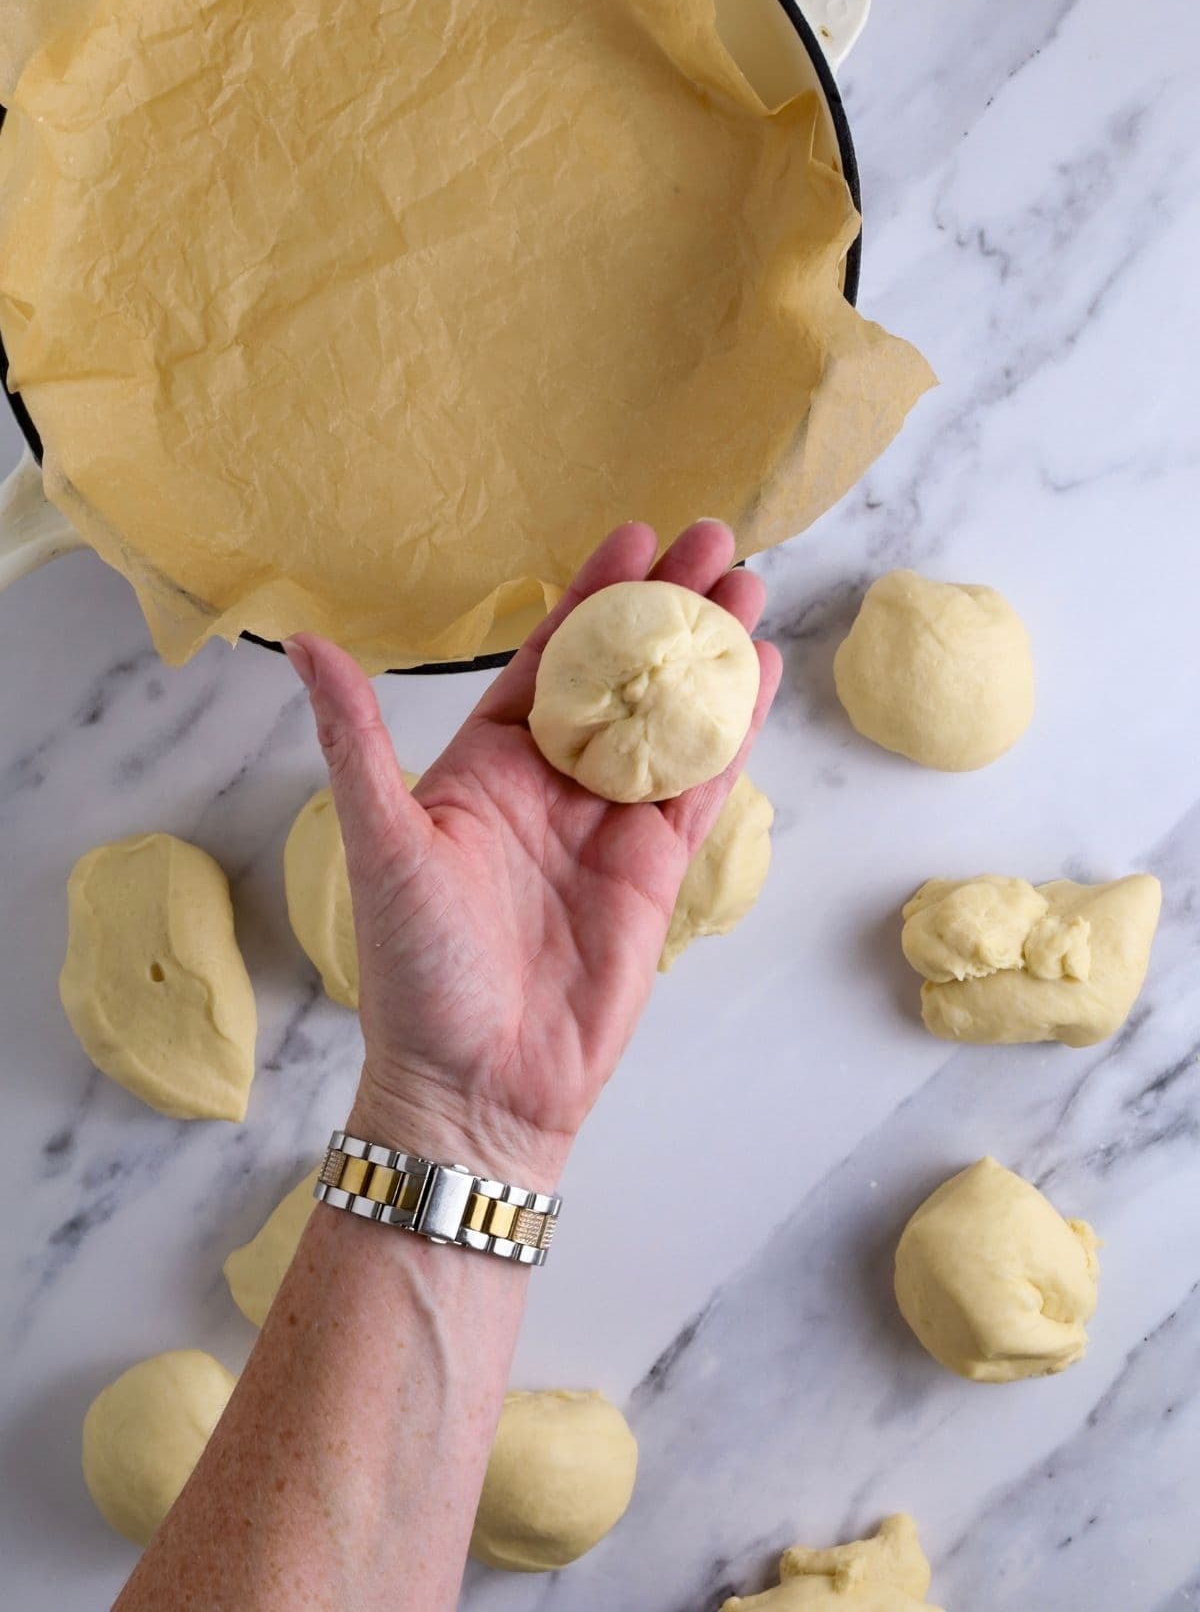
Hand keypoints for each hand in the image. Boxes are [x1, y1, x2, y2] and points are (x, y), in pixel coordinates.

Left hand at [285, 520, 779, 1187]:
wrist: (476, 1086)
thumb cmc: (417, 968)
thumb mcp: (382, 841)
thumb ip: (357, 738)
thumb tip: (303, 642)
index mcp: (485, 767)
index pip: (546, 660)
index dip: (589, 597)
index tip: (632, 536)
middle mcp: (551, 786)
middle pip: (620, 676)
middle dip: (666, 607)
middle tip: (715, 538)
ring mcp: (608, 827)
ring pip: (669, 720)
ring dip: (709, 655)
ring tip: (751, 587)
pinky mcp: (656, 873)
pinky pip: (700, 785)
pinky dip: (731, 730)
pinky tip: (760, 674)